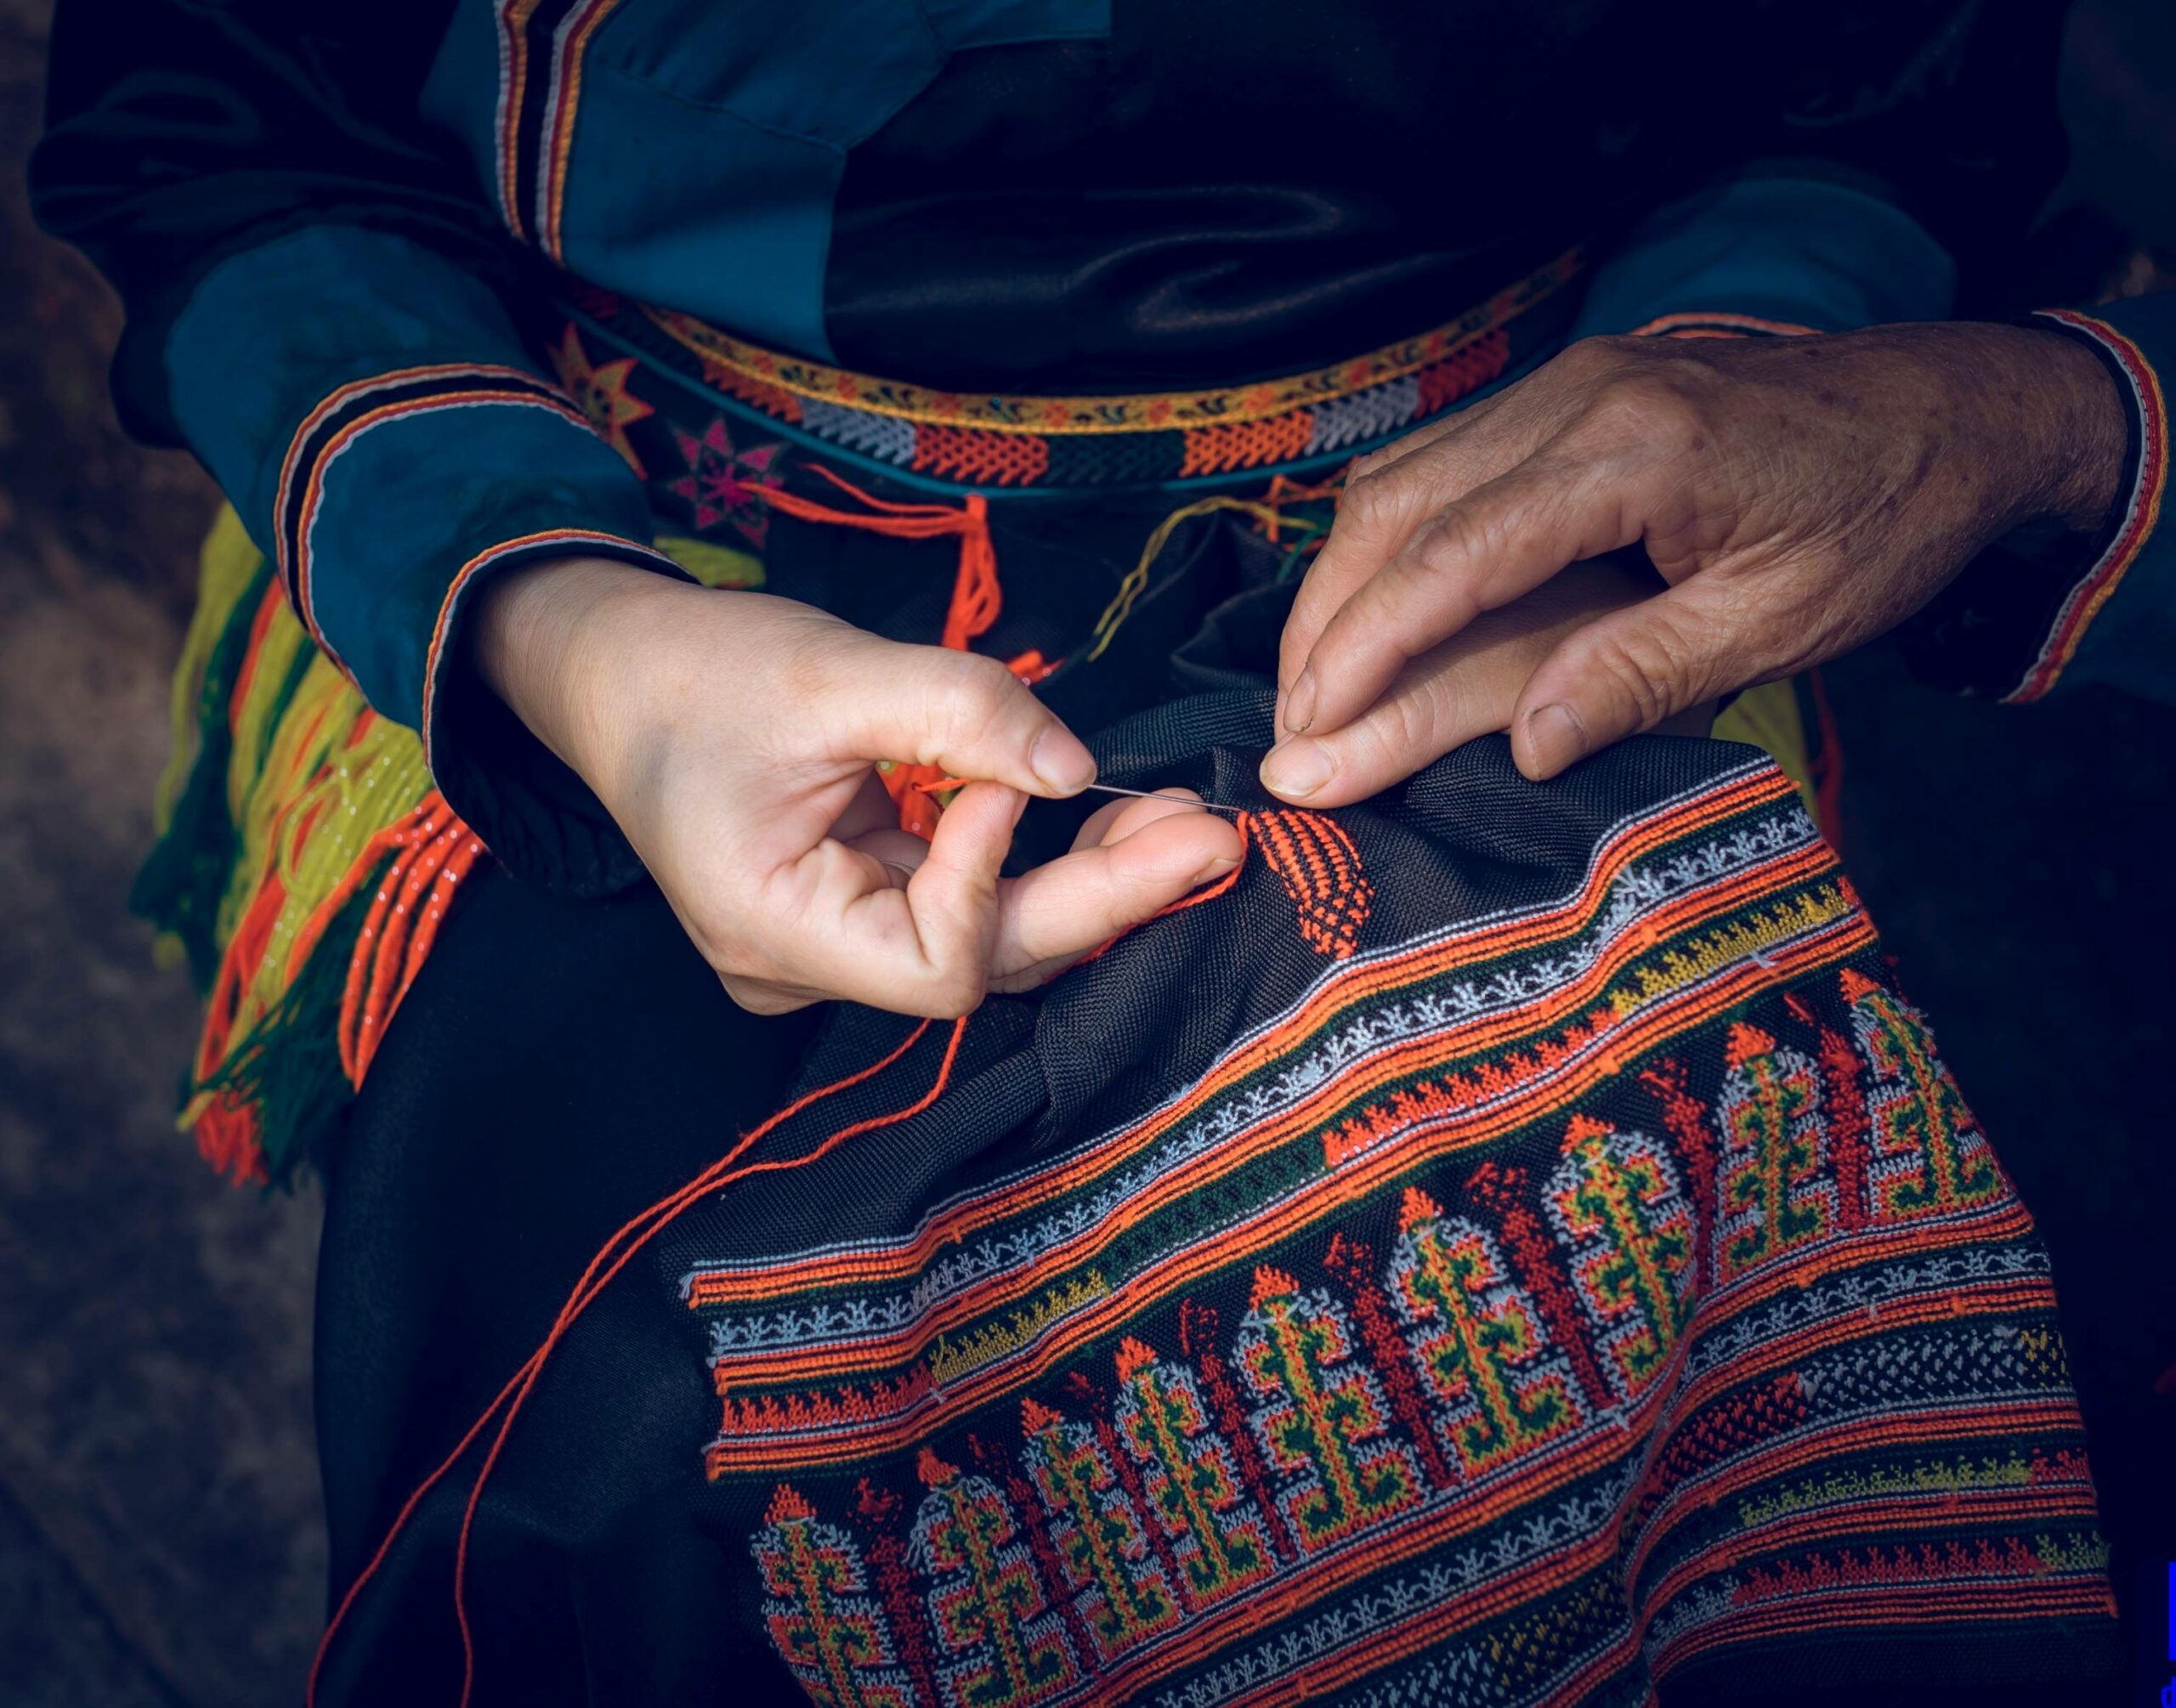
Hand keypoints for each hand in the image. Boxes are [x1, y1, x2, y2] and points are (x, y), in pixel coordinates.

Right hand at [473, 563, 1242, 1014]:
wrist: (618, 673)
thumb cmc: (698, 673)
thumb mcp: (830, 671)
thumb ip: (960, 713)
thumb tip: (1080, 766)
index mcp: (774, 933)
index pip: (936, 964)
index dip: (992, 878)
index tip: (1000, 778)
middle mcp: (807, 969)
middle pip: (985, 960)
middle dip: (1101, 894)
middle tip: (1210, 835)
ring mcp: (834, 948)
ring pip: (989, 938)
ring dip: (1088, 880)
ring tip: (1183, 820)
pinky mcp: (860, 910)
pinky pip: (969, 904)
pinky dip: (1038, 861)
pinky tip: (1113, 820)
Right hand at [1271, 322, 2126, 802]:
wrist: (1949, 408)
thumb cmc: (1882, 520)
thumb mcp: (1784, 620)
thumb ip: (1647, 675)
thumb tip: (1529, 748)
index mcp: (1637, 450)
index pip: (1455, 557)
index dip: (1368, 648)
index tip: (1308, 728)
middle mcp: (1579, 395)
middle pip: (1397, 507)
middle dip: (1326, 622)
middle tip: (1289, 725)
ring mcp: (1565, 380)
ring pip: (1401, 476)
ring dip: (1342, 579)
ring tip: (1311, 679)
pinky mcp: (1565, 390)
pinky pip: (1438, 459)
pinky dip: (1385, 538)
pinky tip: (1368, 604)